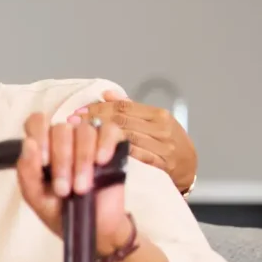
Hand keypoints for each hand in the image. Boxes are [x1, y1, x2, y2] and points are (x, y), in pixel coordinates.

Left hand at [17, 113, 133, 255]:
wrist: (92, 229)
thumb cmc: (61, 210)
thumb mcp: (37, 197)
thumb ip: (27, 173)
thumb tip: (28, 143)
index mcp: (43, 146)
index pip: (36, 122)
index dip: (39, 134)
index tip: (43, 161)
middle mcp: (65, 138)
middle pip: (61, 129)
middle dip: (61, 160)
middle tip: (63, 190)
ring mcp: (89, 139)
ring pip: (85, 131)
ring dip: (82, 160)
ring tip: (82, 188)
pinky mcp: (112, 145)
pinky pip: (110, 131)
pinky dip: (105, 144)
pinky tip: (101, 161)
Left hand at [70, 91, 196, 193]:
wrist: (190, 168)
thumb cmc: (166, 143)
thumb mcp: (153, 122)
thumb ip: (130, 108)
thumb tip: (107, 93)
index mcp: (158, 115)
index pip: (124, 107)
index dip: (99, 108)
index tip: (78, 111)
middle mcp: (162, 129)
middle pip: (122, 121)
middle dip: (95, 120)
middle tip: (72, 122)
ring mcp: (163, 148)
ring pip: (126, 138)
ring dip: (100, 137)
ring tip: (79, 137)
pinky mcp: (161, 166)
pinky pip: (135, 158)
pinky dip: (115, 154)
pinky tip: (98, 154)